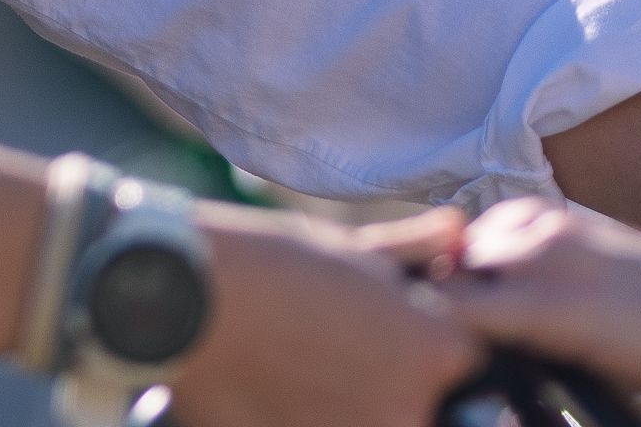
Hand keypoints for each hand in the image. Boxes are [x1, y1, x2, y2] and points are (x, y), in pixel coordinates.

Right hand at [170, 206, 479, 426]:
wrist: (178, 300)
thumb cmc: (263, 264)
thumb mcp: (342, 249)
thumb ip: (411, 251)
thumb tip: (455, 232)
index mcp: (432, 349)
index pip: (462, 359)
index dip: (422, 341)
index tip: (381, 330)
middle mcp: (412, 409)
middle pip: (424, 404)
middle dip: (389, 381)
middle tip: (329, 351)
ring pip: (377, 420)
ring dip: (349, 405)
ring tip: (296, 371)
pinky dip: (311, 419)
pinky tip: (276, 394)